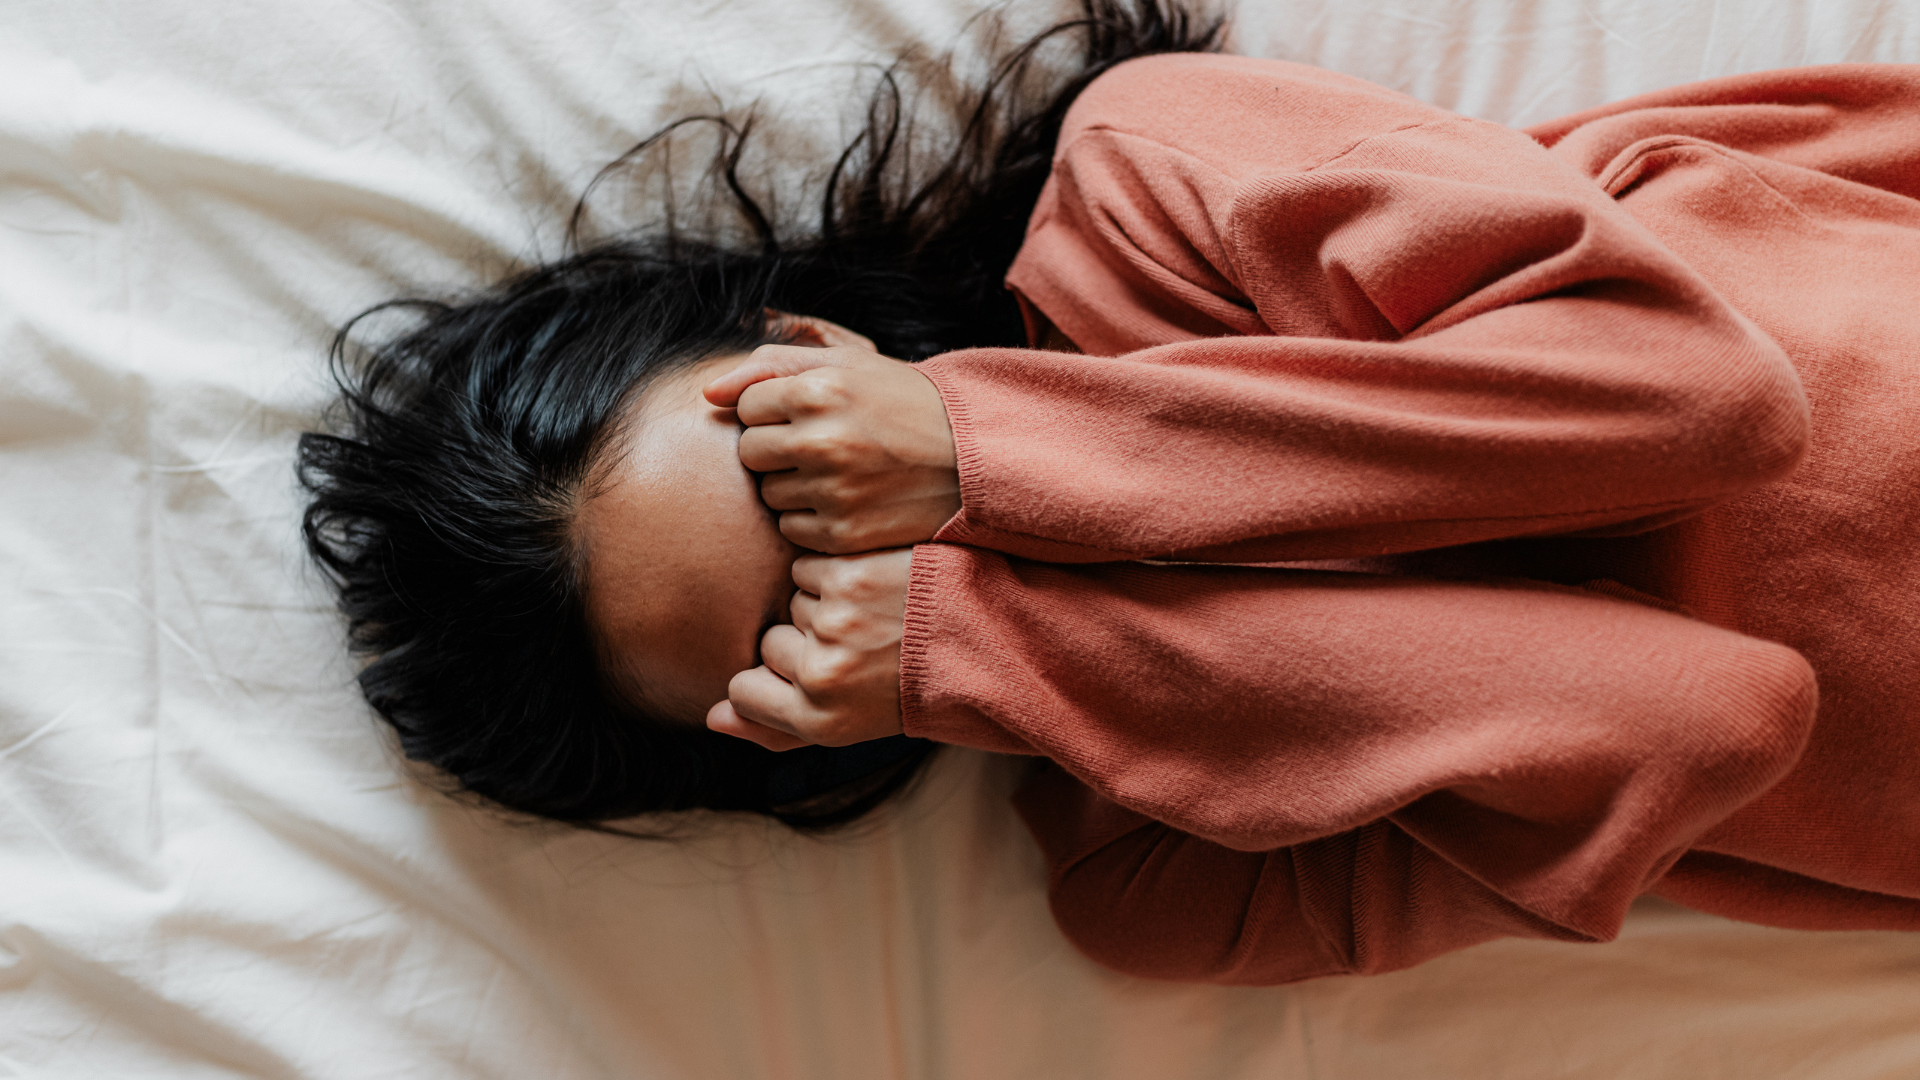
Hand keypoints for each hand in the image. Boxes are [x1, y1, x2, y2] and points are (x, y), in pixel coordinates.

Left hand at [704, 343, 959, 553]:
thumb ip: (771, 367)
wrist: (973, 457)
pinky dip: (812, 520)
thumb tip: (707, 393)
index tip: (810, 414)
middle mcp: (822, 440)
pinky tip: (848, 502)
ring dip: (792, 486)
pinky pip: (793, 532)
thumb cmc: (902, 403)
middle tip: (822, 445)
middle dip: (776, 449)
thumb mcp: (847, 366)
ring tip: (839, 473)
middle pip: (749, 454)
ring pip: (769, 495)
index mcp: (820, 390)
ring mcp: (833, 491)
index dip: (773, 411)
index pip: (746, 408)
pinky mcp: (844, 534)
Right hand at [706, 549, 911, 750]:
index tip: (819, 675)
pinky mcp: (845, 576)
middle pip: (769, 644)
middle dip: (808, 638)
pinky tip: (877, 584)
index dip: (774, 678)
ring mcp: (831, 623)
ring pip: (791, 600)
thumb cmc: (913, 685)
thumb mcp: (850, 725)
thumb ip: (776, 728)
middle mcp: (821, 677)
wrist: (989, 636)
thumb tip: (712, 718)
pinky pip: (808, 566)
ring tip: (879, 614)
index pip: (743, 691)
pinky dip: (836, 570)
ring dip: (825, 601)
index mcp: (820, 721)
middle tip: (866, 644)